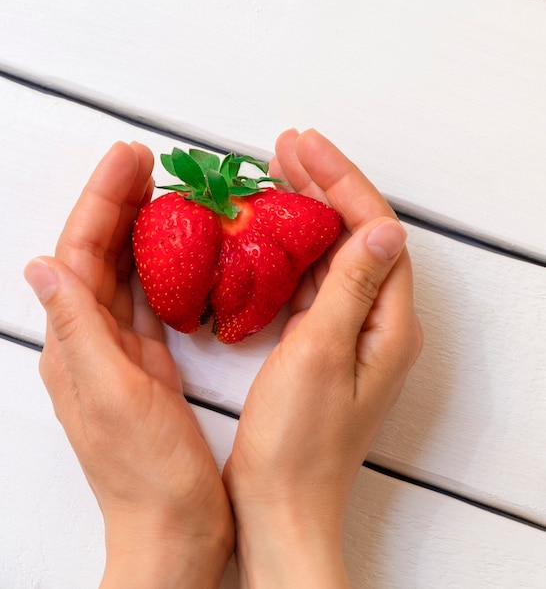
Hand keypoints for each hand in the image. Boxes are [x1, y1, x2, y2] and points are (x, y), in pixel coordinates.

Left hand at [24, 142, 233, 587]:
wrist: (175, 526)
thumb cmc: (149, 474)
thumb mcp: (115, 398)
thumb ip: (79, 331)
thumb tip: (43, 266)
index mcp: (76, 347)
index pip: (81, 255)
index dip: (101, 203)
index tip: (128, 160)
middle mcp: (89, 343)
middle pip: (96, 254)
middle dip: (115, 201)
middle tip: (141, 158)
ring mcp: (118, 351)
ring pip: (121, 271)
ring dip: (134, 225)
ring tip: (155, 186)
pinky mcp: (146, 362)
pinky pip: (143, 298)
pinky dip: (154, 263)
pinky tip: (169, 247)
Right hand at [223, 129, 423, 587]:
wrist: (280, 504)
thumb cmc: (297, 444)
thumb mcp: (321, 357)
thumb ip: (350, 290)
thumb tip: (380, 228)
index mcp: (387, 324)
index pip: (373, 230)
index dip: (340, 182)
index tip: (303, 147)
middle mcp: (375, 324)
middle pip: (355, 235)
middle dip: (323, 187)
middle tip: (286, 149)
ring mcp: (346, 334)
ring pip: (330, 256)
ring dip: (304, 215)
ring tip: (272, 178)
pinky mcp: (319, 345)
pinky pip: (308, 283)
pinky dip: (288, 252)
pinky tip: (264, 236)